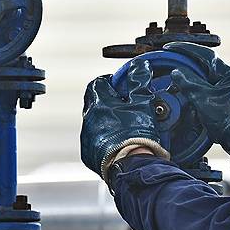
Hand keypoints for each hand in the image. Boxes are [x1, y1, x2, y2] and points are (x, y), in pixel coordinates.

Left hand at [80, 60, 167, 179]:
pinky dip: (104, 139)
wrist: (132, 165)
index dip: (108, 81)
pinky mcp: (88, 153)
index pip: (97, 83)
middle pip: (94, 102)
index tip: (119, 85)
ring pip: (94, 122)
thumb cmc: (137, 134)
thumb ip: (139, 81)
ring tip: (124, 126)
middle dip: (107, 101)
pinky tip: (118, 142)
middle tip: (124, 104)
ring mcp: (87, 137)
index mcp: (99, 103)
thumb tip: (139, 65)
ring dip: (105, 121)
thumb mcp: (142, 102)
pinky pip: (94, 141)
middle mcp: (88, 119)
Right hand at [163, 42, 229, 155]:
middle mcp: (229, 80)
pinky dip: (195, 91)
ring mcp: (228, 92)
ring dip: (190, 78)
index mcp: (228, 74)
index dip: (186, 49)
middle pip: (205, 66)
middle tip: (171, 62)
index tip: (171, 47)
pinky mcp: (225, 103)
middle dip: (187, 64)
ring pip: (205, 80)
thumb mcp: (204, 98)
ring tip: (175, 79)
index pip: (205, 55)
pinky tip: (186, 95)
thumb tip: (177, 73)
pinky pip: (207, 91)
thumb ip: (190, 84)